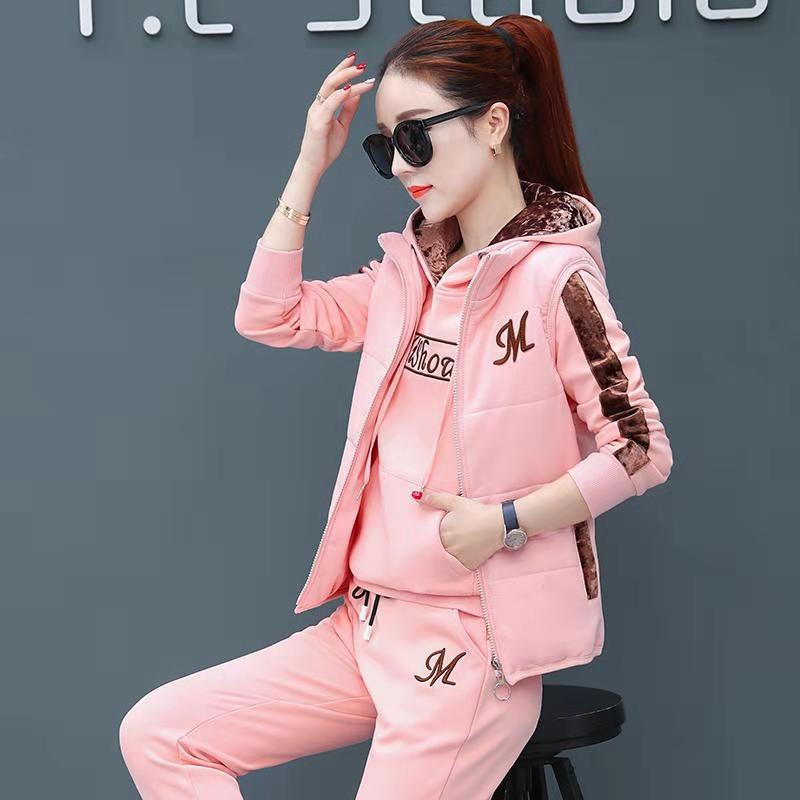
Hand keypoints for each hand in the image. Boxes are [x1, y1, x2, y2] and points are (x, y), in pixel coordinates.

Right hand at [297, 53, 375, 178]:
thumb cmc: (325, 148)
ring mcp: (317, 113)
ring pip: (331, 88)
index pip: (333, 83)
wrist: (314, 165)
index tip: (356, 62)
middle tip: (360, 63)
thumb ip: (348, 110)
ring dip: (347, 78)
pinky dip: (341, 95)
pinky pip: (330, 104)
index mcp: (323, 106)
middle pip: (331, 81)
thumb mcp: (342, 125)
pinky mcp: (318, 122)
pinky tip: (351, 89)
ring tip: (360, 72)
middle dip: (346, 69)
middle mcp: (318, 106)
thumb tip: (356, 95)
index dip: (344, 70)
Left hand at [415, 489, 505, 570]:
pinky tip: (465, 552)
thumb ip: (434, 498)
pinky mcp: (469, 565)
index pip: (430, 537)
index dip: (434, 533)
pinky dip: (459, 562)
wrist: (500, 524)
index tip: (443, 530)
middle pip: (439, 547)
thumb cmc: (477, 512)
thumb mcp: (455, 501)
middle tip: (454, 536)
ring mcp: (458, 557)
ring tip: (460, 544)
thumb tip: (415, 495)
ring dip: (449, 553)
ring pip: (447, 558)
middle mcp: (448, 547)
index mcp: (442, 532)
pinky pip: (458, 567)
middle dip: (441, 543)